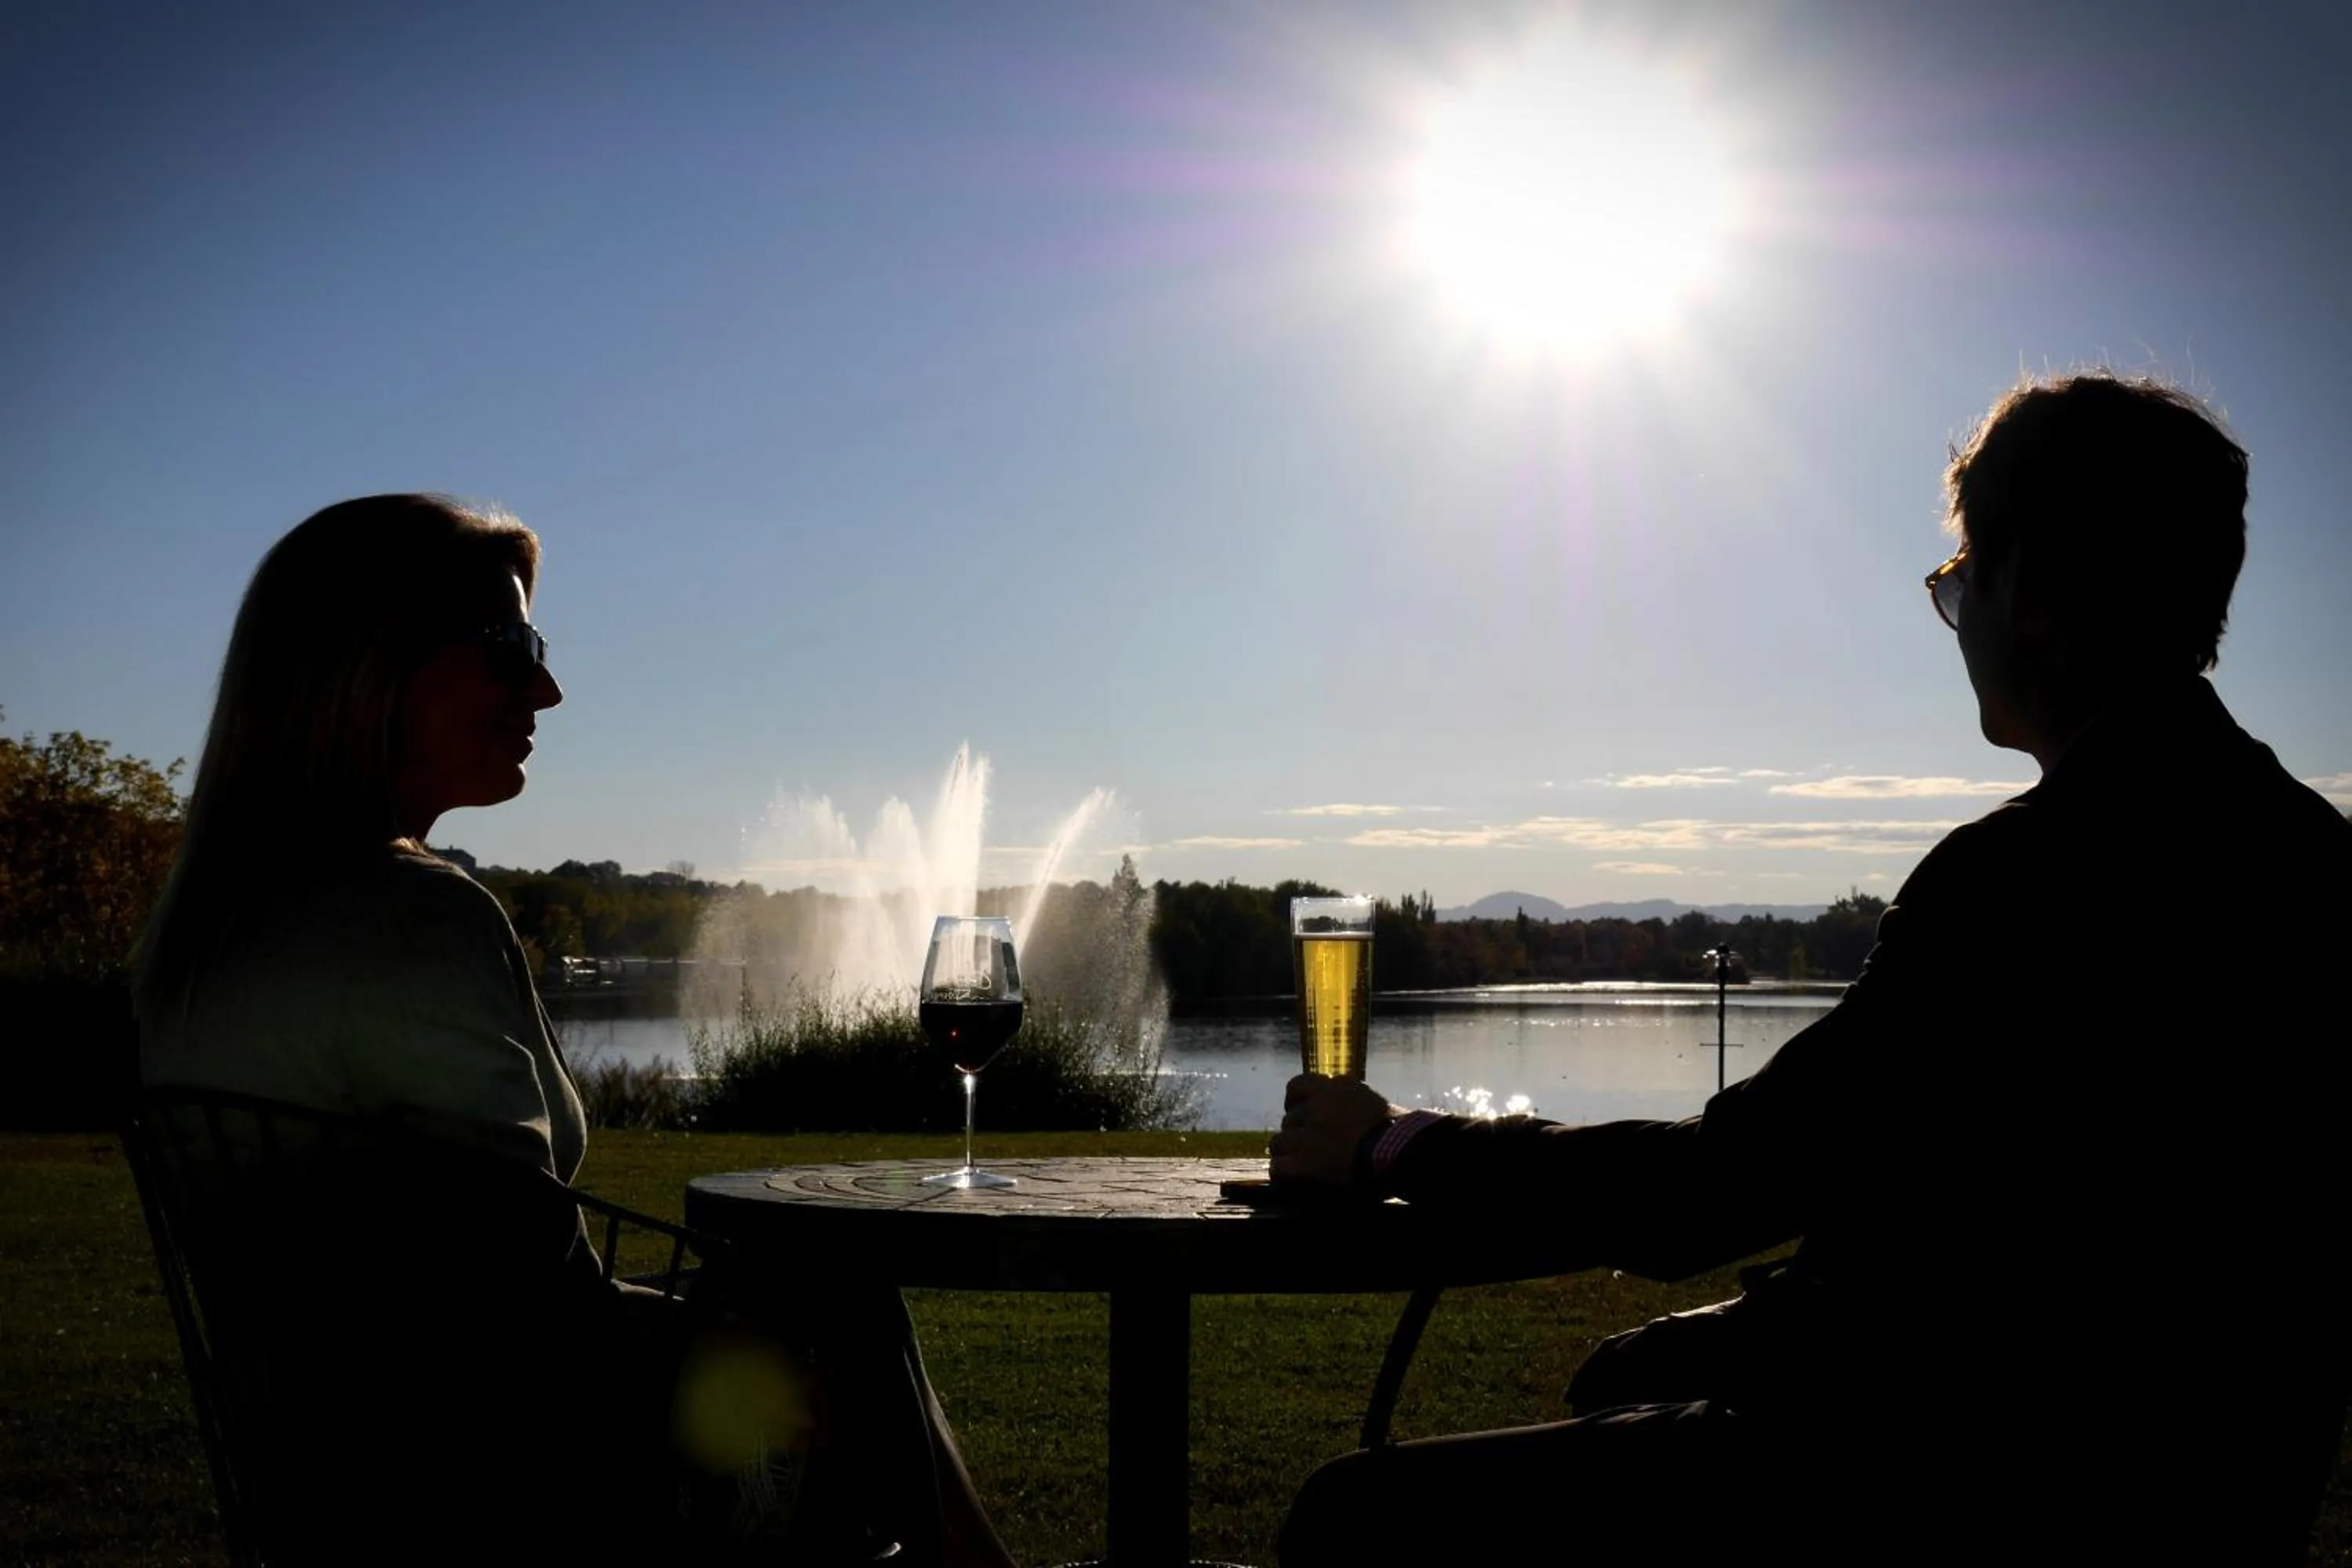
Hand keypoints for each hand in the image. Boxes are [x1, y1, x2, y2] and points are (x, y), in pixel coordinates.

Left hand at [1269, 1073, 1402, 1189]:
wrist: (1402, 1153)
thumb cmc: (1400, 1134)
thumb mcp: (1374, 1104)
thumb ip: (1353, 1105)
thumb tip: (1347, 1115)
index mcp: (1336, 1088)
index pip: (1298, 1085)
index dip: (1294, 1101)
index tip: (1299, 1110)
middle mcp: (1318, 1106)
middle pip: (1290, 1118)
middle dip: (1297, 1132)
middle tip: (1307, 1146)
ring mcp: (1309, 1134)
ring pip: (1280, 1142)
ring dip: (1288, 1153)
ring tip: (1297, 1164)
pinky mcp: (1304, 1162)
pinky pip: (1279, 1166)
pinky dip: (1283, 1173)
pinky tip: (1290, 1178)